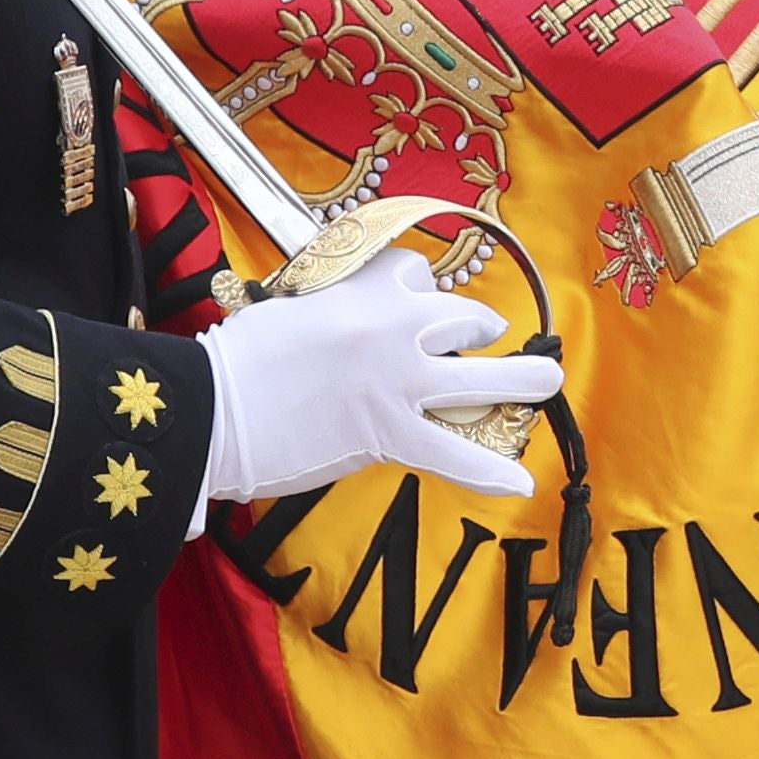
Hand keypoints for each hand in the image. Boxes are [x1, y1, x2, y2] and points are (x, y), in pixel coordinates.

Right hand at [200, 257, 568, 504]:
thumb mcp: (289, 311)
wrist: (212, 409)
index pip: (414, 273)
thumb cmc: (236, 362)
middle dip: (480, 329)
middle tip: (486, 337)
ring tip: (546, 381)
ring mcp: (397, 382)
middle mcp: (392, 328)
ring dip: (522, 380)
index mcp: (361, 290)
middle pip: (463, 318)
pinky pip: (453, 454)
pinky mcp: (389, 433)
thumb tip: (346, 329)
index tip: (415, 304)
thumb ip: (332, 314)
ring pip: (481, 378)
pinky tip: (519, 485)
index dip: (420, 291)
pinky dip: (488, 472)